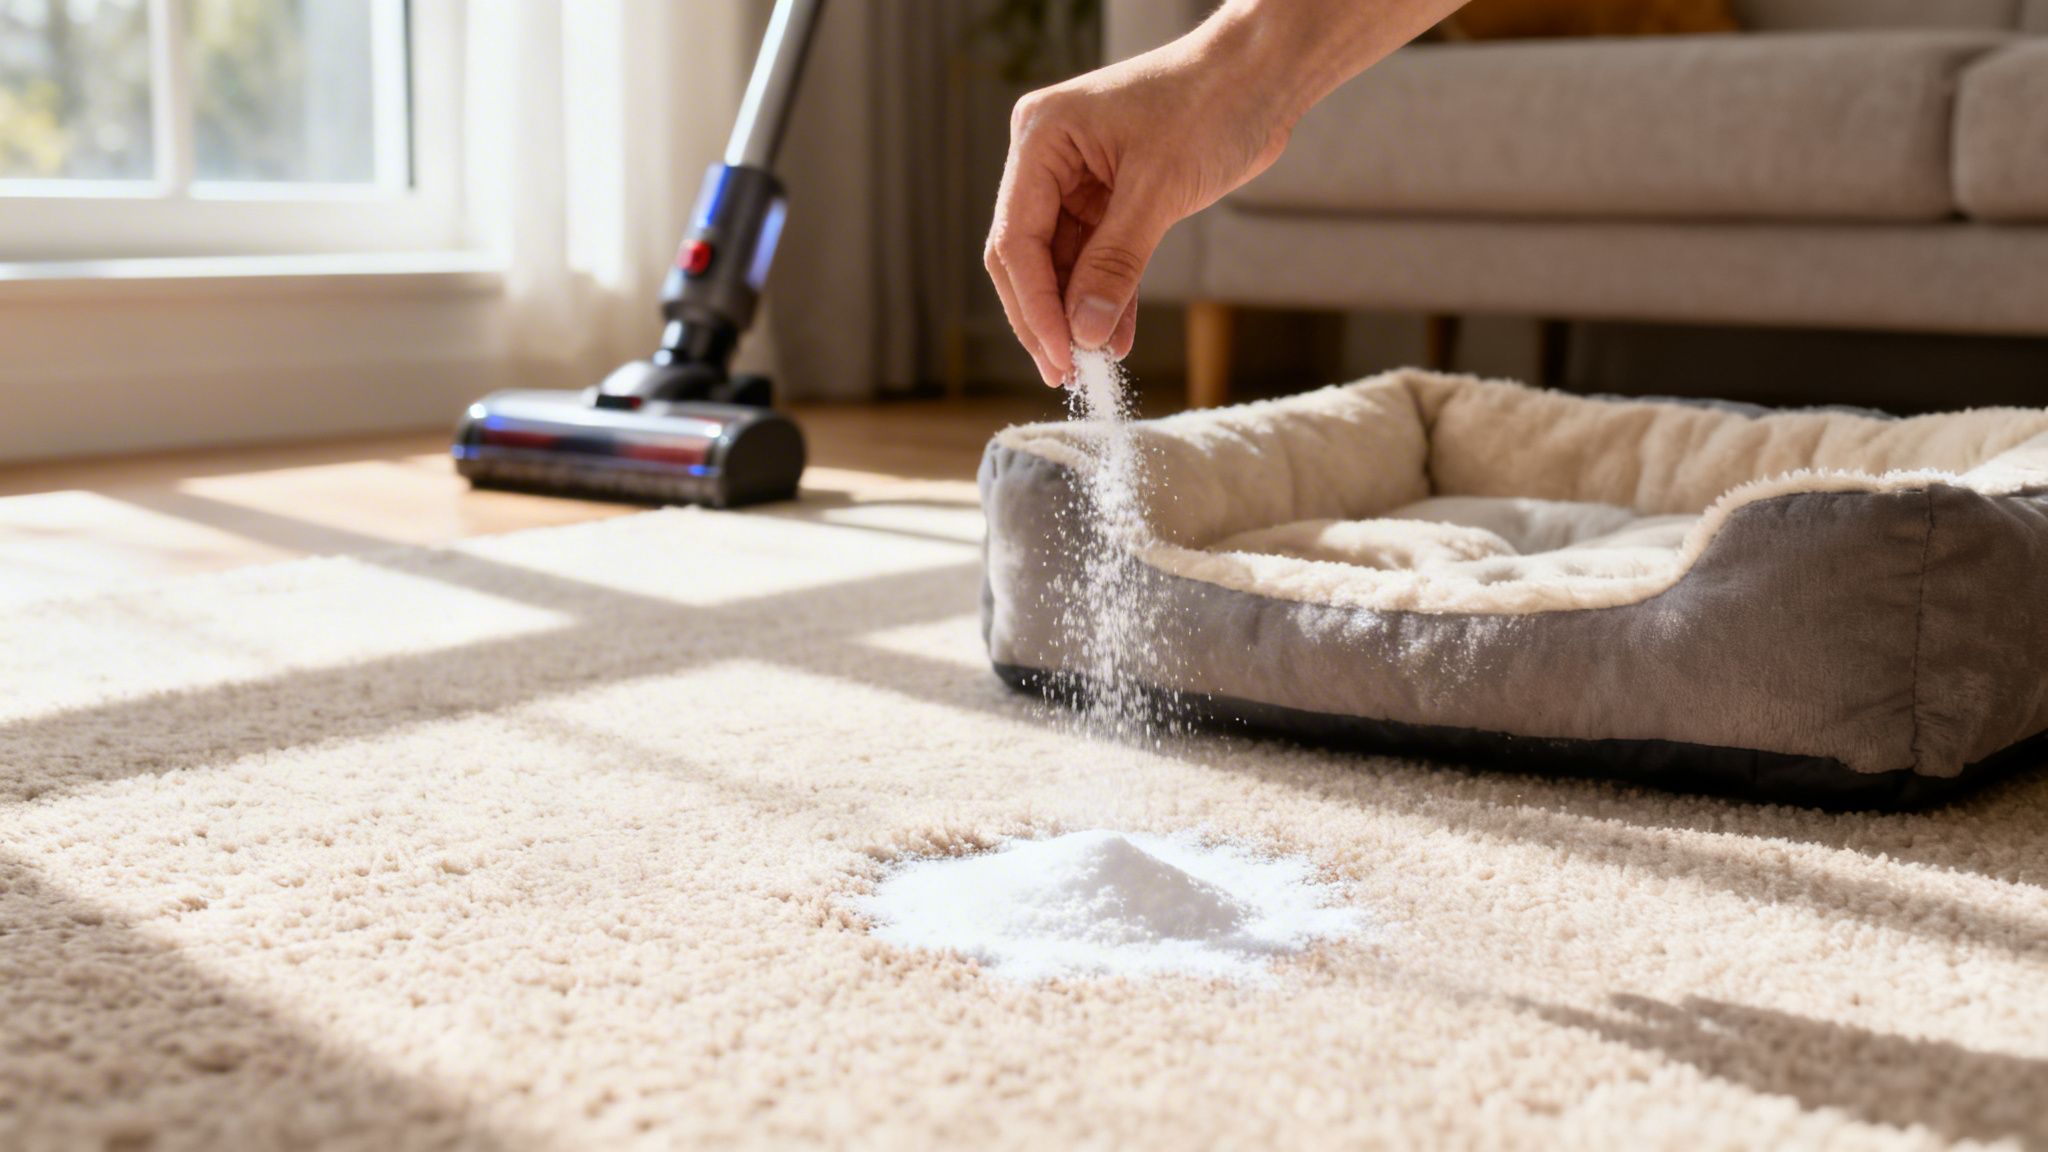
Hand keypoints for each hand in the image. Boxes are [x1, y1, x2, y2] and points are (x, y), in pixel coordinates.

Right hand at [984, 27, 1296, 385]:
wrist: (1262, 75)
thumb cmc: (1211, 103)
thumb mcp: (1160, 189)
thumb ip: (1116, 265)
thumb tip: (1084, 332)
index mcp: (1042, 138)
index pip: (1017, 238)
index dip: (1035, 304)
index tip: (1060, 355)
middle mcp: (1048, 157)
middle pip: (1026, 255)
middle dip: (1045, 316)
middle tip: (1063, 372)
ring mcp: (1076, 178)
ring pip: (1060, 263)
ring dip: (1077, 313)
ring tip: (1094, 363)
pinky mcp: (1108, 196)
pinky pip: (1095, 257)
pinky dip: (1106, 296)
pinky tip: (1116, 338)